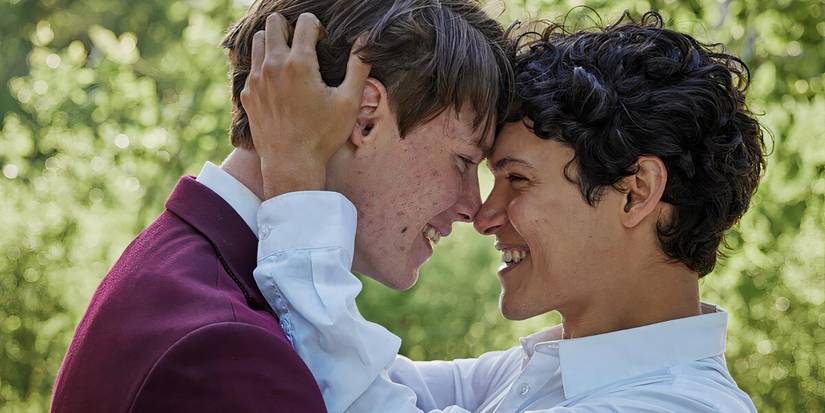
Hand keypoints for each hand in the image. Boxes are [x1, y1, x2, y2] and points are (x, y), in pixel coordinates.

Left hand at [241, 12, 370, 198]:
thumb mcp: (348, 102)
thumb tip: (365, 40)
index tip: (322, 43)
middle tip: (303, 45)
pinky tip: (279, 84)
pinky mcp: (248, 94)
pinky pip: (252, 68)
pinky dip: (264, 67)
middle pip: (274, 23)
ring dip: (274, 43)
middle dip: (290, 27)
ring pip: (259, 41)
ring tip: (289, 59)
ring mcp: (257, 79)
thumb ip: (358, 67)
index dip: (318, 27)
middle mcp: (273, 65)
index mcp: (299, 63)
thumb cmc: (323, 135)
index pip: (305, 22)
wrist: (291, 164)